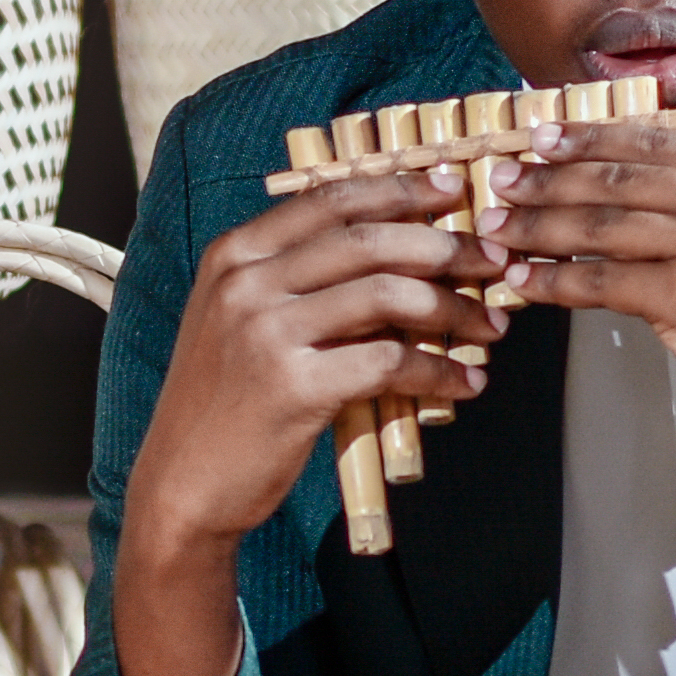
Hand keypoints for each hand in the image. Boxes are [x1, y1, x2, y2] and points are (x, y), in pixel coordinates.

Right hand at [124, 176, 507, 551]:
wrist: (182, 484)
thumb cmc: (223, 404)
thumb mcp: (238, 322)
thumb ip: (291, 280)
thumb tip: (390, 250)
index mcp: (234, 255)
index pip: (331, 200)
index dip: (401, 191)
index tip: (453, 193)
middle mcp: (247, 283)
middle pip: (369, 239)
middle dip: (445, 245)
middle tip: (492, 261)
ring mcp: (267, 333)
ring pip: (387, 294)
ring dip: (454, 308)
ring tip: (491, 328)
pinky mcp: (294, 387)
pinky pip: (389, 362)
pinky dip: (438, 371)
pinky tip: (464, 383)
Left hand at [482, 119, 675, 464]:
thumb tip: (629, 189)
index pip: (657, 144)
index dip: (591, 138)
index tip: (544, 137)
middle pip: (622, 178)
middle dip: (550, 178)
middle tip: (503, 179)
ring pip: (604, 226)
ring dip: (539, 227)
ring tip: (497, 230)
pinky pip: (601, 282)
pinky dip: (554, 281)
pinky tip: (524, 281)